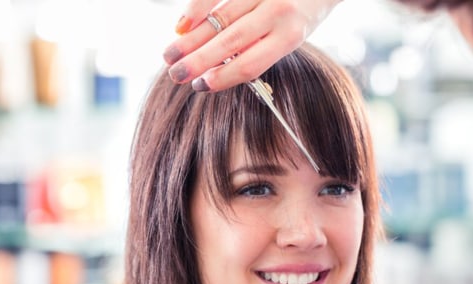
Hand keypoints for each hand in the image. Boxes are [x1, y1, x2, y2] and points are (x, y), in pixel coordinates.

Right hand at [163, 0, 341, 91]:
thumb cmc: (302, 10)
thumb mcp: (290, 35)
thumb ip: (259, 48)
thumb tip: (217, 68)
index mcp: (290, 36)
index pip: (250, 64)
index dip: (222, 78)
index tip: (199, 87)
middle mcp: (278, 12)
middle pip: (231, 42)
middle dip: (198, 61)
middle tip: (175, 75)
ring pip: (220, 17)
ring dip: (191, 38)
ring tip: (170, 54)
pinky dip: (197, 8)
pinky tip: (182, 24)